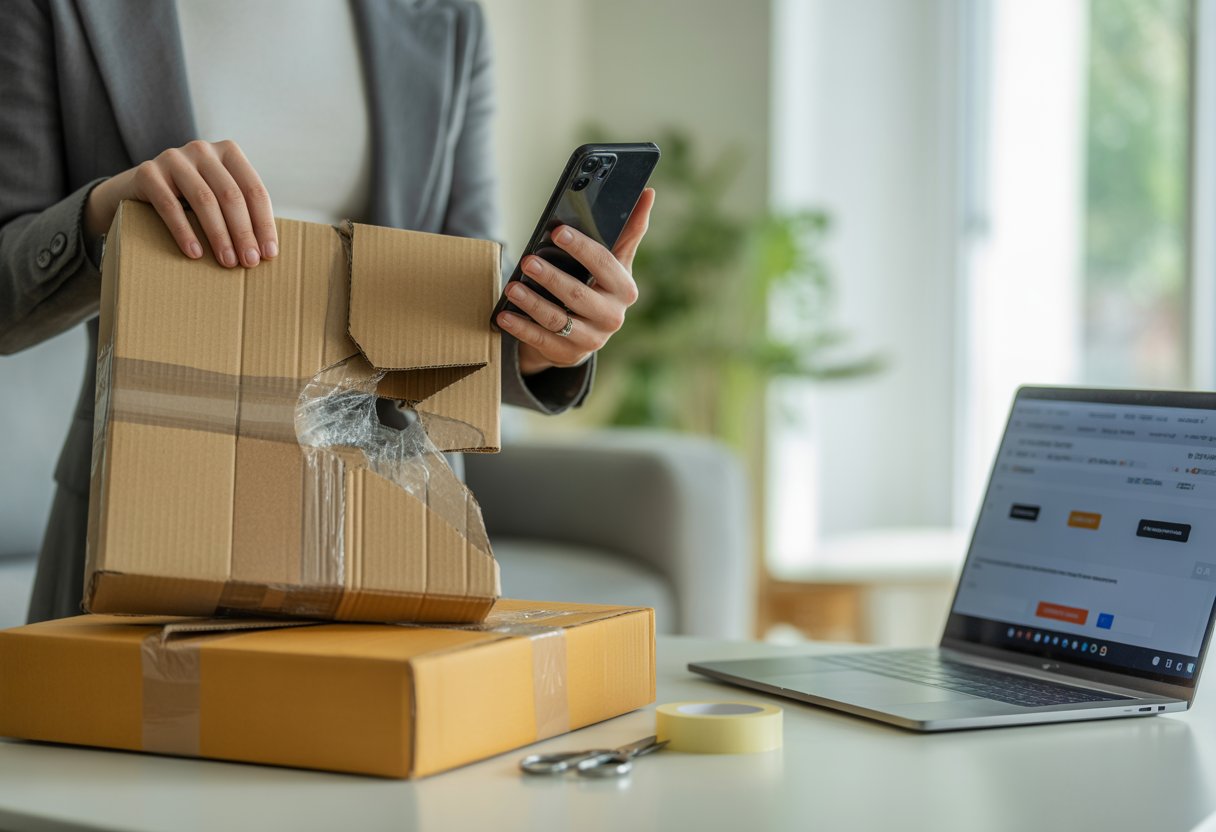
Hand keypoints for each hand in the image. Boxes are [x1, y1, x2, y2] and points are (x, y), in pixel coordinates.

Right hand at [84, 139, 276, 267]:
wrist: (137, 191)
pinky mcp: (147, 172)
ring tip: (227, 262)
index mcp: (228, 152)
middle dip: (244, 233)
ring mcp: (173, 158)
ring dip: (219, 235)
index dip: (263, 223)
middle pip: (231, 195)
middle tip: (249, 262)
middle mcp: (202, 150)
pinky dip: (184, 231)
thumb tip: (266, 250)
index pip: (254, 190)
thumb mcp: (218, 196)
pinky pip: (169, 205)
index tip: (269, 254)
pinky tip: (195, 253)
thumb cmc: (189, 199)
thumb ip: (241, 210)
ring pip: (204, 200)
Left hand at [497, 188, 654, 374]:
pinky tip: (504, 316)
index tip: (556, 231)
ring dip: (532, 304)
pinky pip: (541, 340)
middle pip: (578, 295)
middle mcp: (612, 317)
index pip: (603, 264)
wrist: (588, 332)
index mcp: (624, 289)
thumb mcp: (615, 262)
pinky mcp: (568, 354)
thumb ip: (630, 230)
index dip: (580, 247)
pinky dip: (521, 328)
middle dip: (551, 277)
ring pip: (558, 320)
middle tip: (528, 261)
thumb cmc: (599, 286)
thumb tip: (648, 192)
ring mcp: (591, 339)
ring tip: (511, 288)